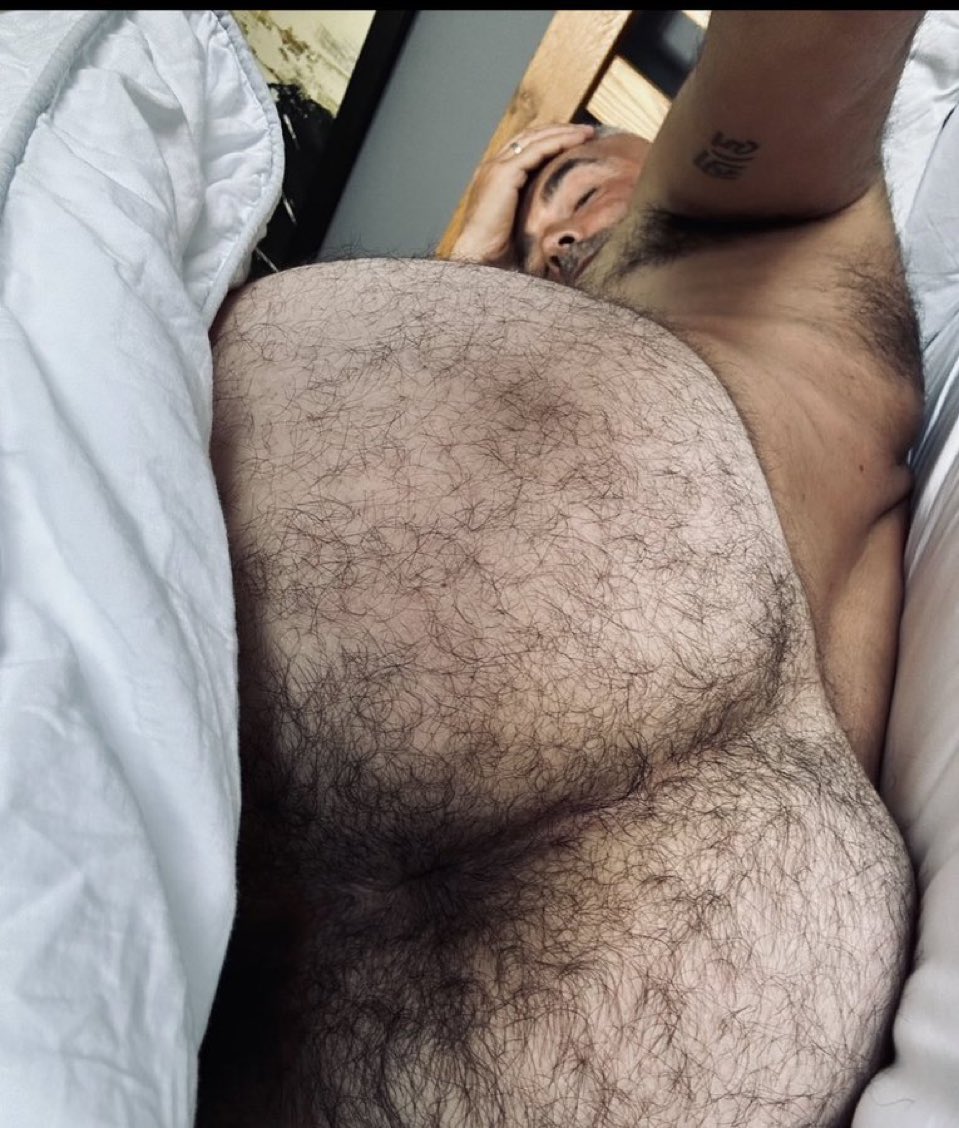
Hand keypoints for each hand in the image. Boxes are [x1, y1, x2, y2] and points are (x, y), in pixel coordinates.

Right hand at [449, 123, 595, 267]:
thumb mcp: (525, 224)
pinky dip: (558, 142)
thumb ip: (538, 209)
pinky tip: (577, 141)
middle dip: (560, 130)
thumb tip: (567, 212)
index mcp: (497, 177)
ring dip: (563, 131)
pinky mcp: (504, 174)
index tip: (578, 141)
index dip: (552, 140)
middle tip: (587, 131)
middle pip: (530, 136)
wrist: (481, 261)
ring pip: (534, 138)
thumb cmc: (503, 254)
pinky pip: (536, 150)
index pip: (526, 147)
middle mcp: (494, 167)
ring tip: (588, 132)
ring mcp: (497, 168)